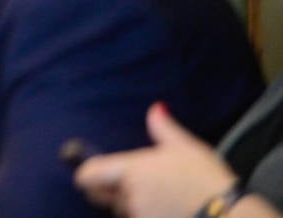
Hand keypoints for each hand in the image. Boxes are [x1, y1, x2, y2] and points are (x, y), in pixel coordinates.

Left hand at [74, 102, 238, 217]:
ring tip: (159, 199)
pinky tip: (167, 211)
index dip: (85, 175)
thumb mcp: (186, 146)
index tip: (89, 174)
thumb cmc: (206, 178)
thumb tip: (156, 108)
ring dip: (132, 206)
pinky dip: (146, 216)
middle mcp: (129, 195)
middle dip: (111, 192)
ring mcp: (139, 216)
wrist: (229, 214)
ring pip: (123, 212)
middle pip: (103, 196)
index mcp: (130, 169)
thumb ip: (163, 127)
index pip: (88, 175)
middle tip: (129, 186)